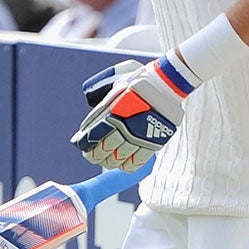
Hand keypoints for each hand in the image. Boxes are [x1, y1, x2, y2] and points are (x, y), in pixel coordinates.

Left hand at [72, 55, 195, 171]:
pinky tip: (123, 163)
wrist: (166, 84)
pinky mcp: (153, 143)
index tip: (82, 146)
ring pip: (118, 159)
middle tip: (93, 155)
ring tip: (108, 160)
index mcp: (112, 111)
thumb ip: (100, 95)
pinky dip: (127, 166)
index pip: (92, 135)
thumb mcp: (114, 82)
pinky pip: (136, 162)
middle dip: (95, 155)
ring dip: (110, 161)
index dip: (85, 144)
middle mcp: (124, 126)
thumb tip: (89, 108)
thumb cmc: (139, 82)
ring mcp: (138, 136)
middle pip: (103, 150)